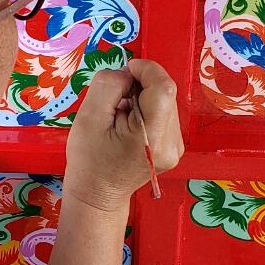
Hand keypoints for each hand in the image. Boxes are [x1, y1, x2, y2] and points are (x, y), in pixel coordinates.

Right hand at [64, 58, 183, 213]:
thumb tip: (129, 73)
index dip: (147, 70)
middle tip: (116, 100)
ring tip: (121, 116)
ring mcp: (176, 148)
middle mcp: (171, 144)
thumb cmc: (89, 160)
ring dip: (144, 98)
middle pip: (165, 93)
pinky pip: (165, 114)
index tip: (126, 70)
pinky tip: (130, 124)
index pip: (164, 88)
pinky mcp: (174, 147)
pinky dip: (148, 110)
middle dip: (141, 86)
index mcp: (151, 138)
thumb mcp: (88, 118)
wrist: (97, 194)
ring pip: (166, 102)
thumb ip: (109, 86)